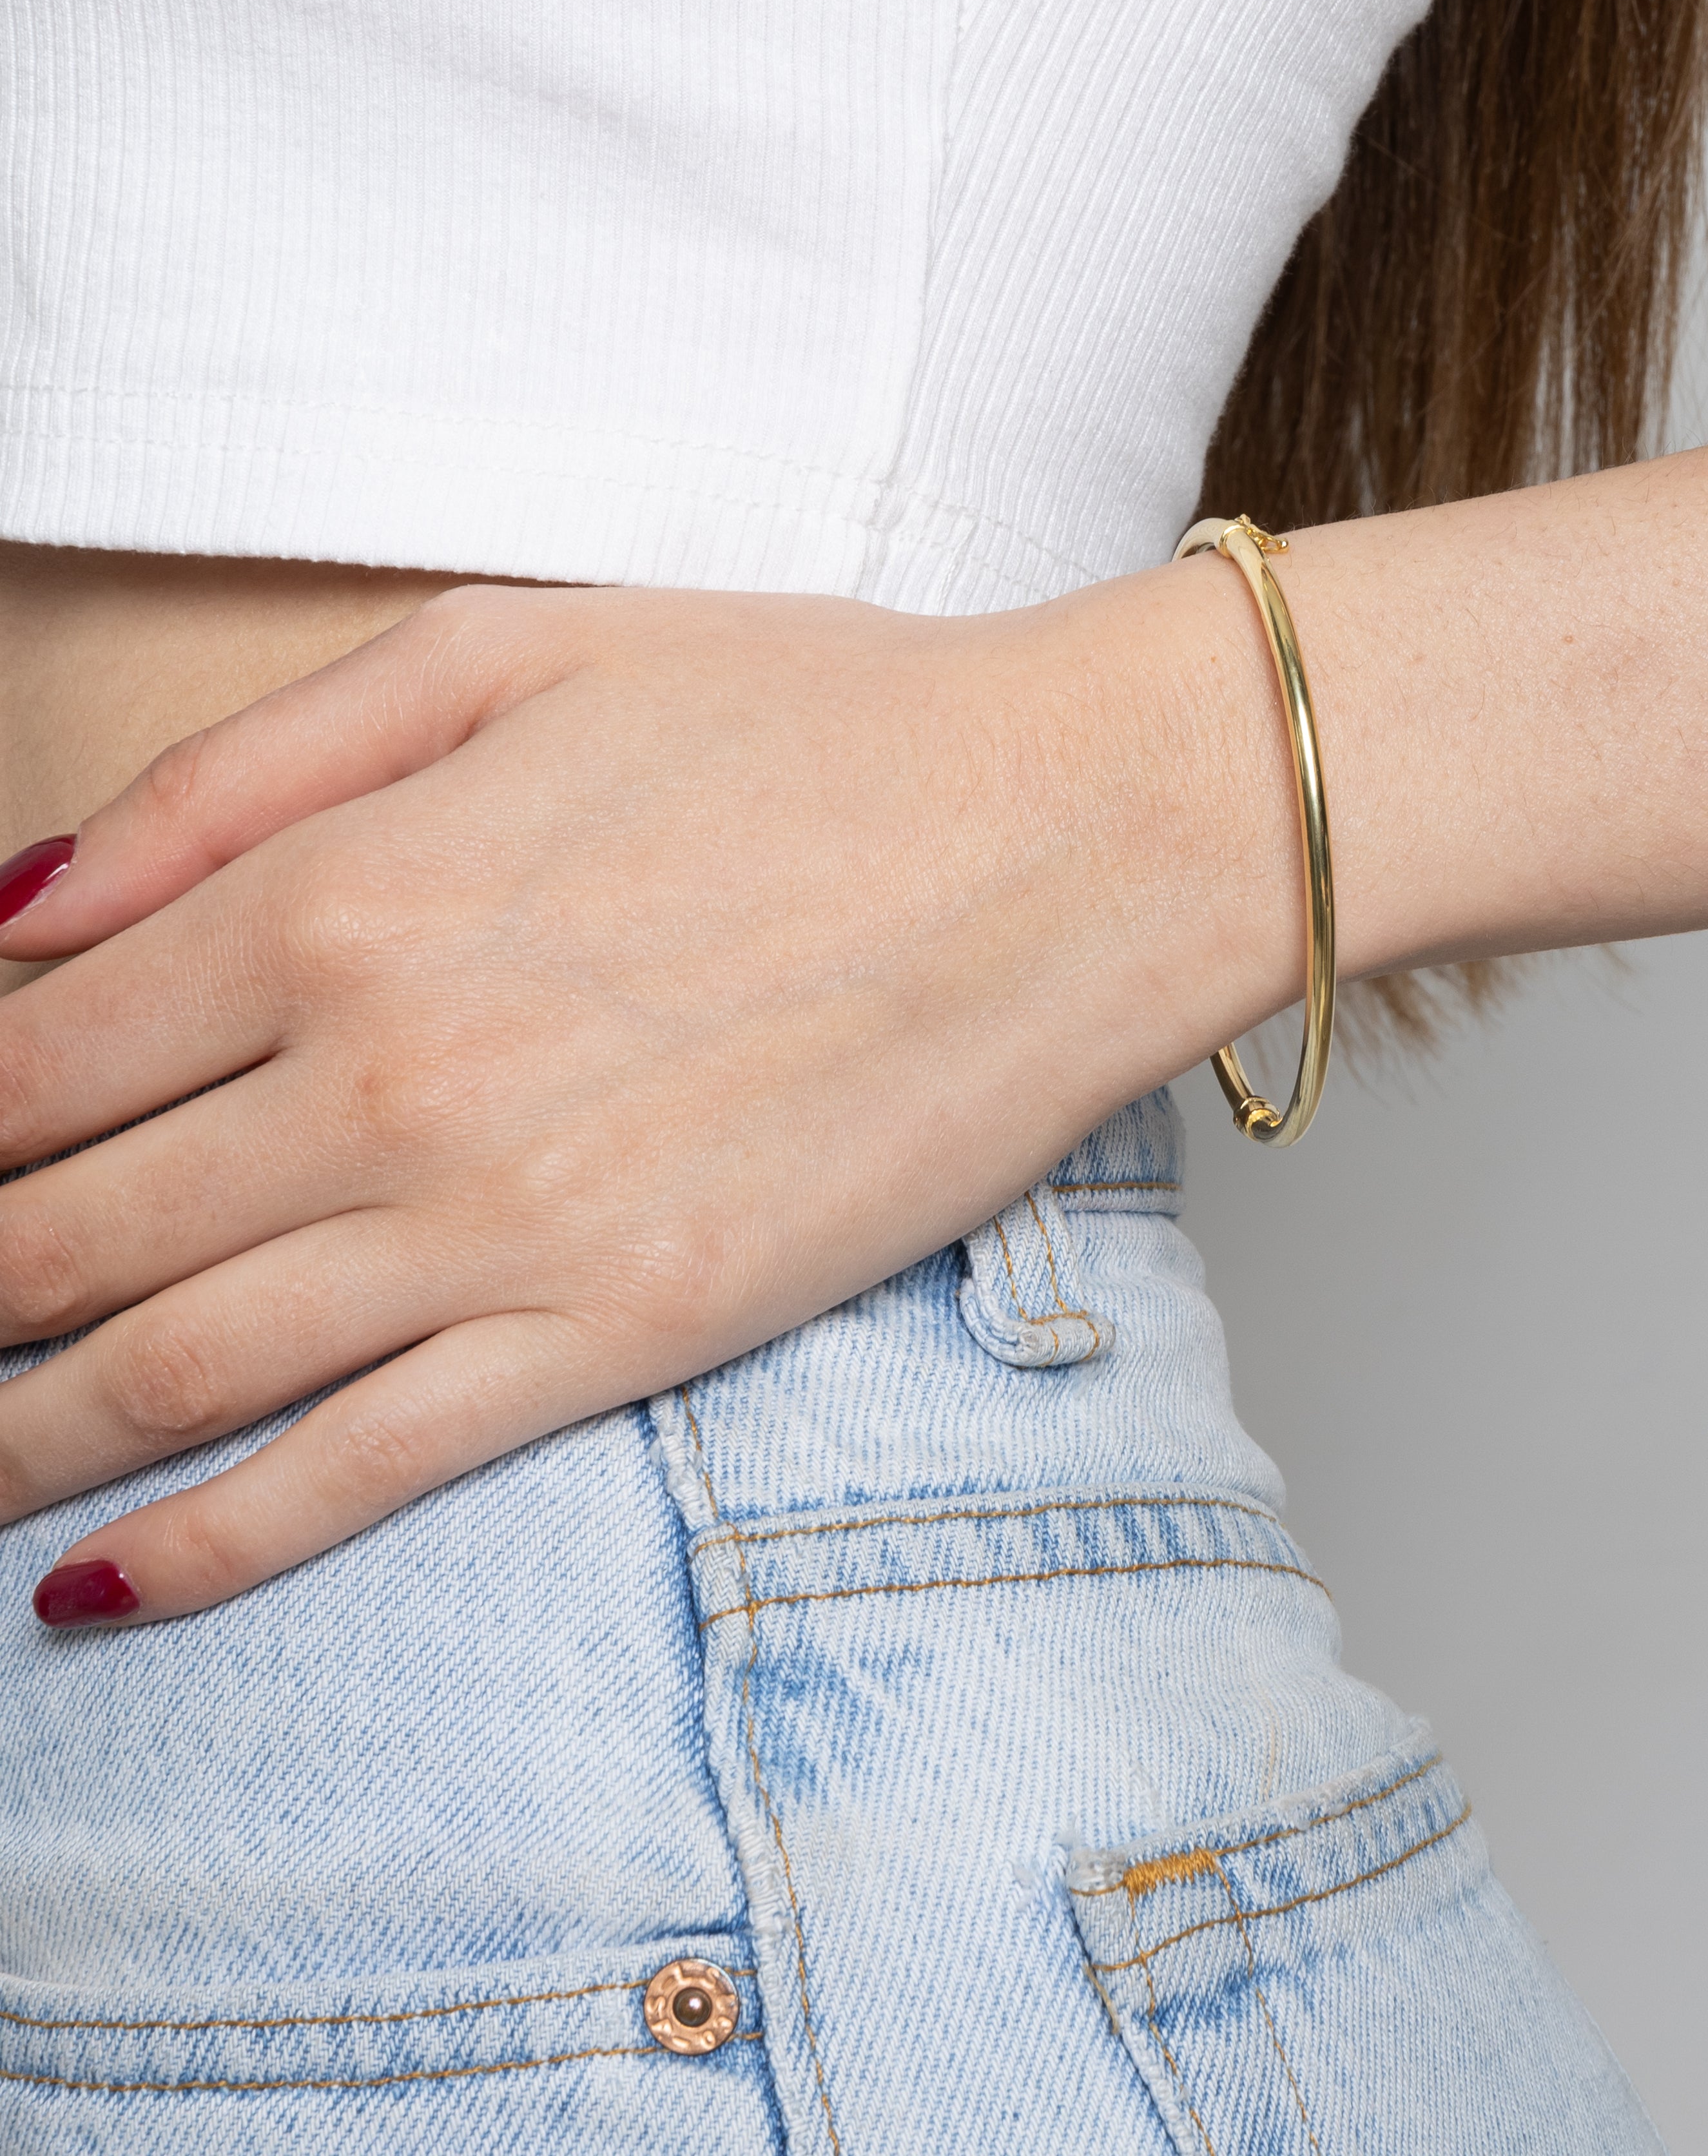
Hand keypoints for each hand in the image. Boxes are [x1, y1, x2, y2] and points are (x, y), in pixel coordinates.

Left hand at [0, 577, 1289, 1622]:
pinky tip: (99, 1584)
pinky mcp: (630, 1328)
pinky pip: (360, 1471)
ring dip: (14, 1437)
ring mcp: (506, 1221)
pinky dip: (202, 1546)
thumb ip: (242, 769)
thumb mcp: (510, 645)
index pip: (26, 1059)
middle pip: (56, 1235)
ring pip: (167, 1374)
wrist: (1079, 831)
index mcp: (342, 893)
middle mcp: (385, 1073)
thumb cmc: (821, 718)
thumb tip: (18, 911)